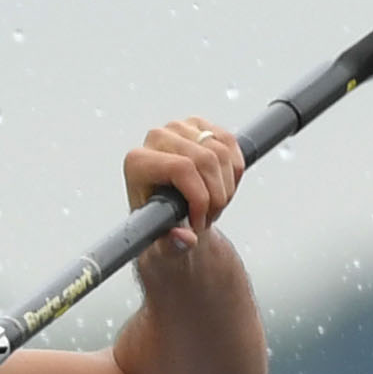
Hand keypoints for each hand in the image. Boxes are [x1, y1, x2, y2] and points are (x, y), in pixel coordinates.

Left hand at [124, 115, 244, 247]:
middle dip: (216, 196)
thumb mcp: (163, 247)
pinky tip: (222, 187)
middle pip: (206, 160)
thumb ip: (171, 246)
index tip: (198, 222)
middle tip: (209, 217)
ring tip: (213, 206)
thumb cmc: (162, 229)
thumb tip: (183, 238)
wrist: (171, 218)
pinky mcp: (200, 125)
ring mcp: (179, 128)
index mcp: (138, 162)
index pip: (182, 168)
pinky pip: (231, 144)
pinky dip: (234, 172)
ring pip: (222, 153)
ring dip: (226, 187)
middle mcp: (156, 138)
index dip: (200, 198)